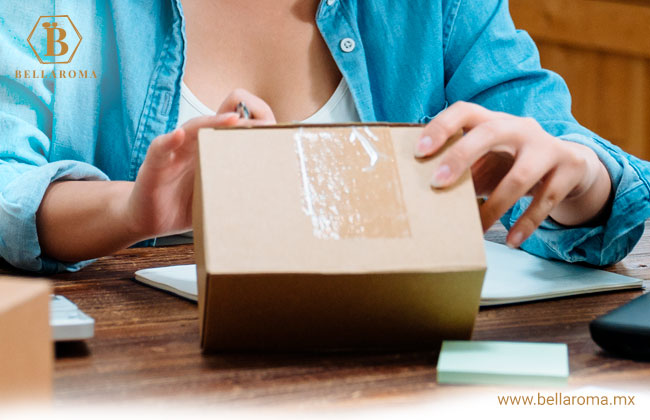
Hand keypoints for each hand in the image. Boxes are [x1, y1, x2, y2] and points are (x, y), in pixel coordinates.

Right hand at [126, 89, 275, 237]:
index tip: (272, 131)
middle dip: (239, 121)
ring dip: (210, 122)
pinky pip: (160, 148)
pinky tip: (178, 135)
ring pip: (191, 130)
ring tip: (232, 119)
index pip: (230, 130)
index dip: (250, 126)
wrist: (146, 220)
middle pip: (215, 124)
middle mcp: (192, 147)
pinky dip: (168, 141)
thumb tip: (273, 199)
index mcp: (209, 152)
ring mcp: (173, 153)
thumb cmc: (183, 206)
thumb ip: (237, 189)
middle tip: (261, 123)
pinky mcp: (153, 166)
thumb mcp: (216, 195)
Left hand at [414, 101, 611, 247]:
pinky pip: (545, 199)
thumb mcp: (488, 158)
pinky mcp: (569, 169)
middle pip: (491, 133)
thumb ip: (464, 167)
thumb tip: (424, 192)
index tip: (420, 151)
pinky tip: (511, 240)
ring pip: (520, 176)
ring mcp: (548, 147)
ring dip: (495, 206)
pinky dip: (527, 223)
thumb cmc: (512, 162)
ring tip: (476, 228)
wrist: (570, 162)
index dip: (441, 127)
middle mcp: (521, 128)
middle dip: (461, 156)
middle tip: (437, 183)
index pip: (465, 111)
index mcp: (494, 120)